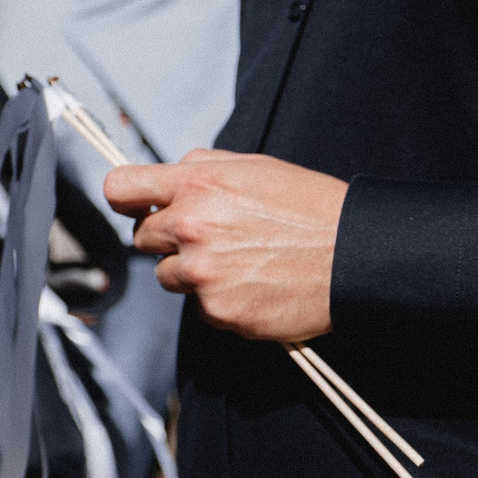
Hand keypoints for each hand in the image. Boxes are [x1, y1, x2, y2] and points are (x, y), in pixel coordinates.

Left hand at [104, 151, 344, 341]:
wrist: (356, 256)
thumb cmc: (307, 206)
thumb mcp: (252, 167)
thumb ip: (197, 169)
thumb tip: (160, 181)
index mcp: (195, 184)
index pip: (120, 189)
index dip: (126, 198)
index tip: (136, 205)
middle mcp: (191, 227)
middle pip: (142, 237)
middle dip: (168, 238)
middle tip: (211, 237)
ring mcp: (203, 273)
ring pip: (167, 276)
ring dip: (192, 272)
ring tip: (240, 261)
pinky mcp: (219, 311)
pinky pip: (200, 306)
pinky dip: (220, 299)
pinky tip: (255, 285)